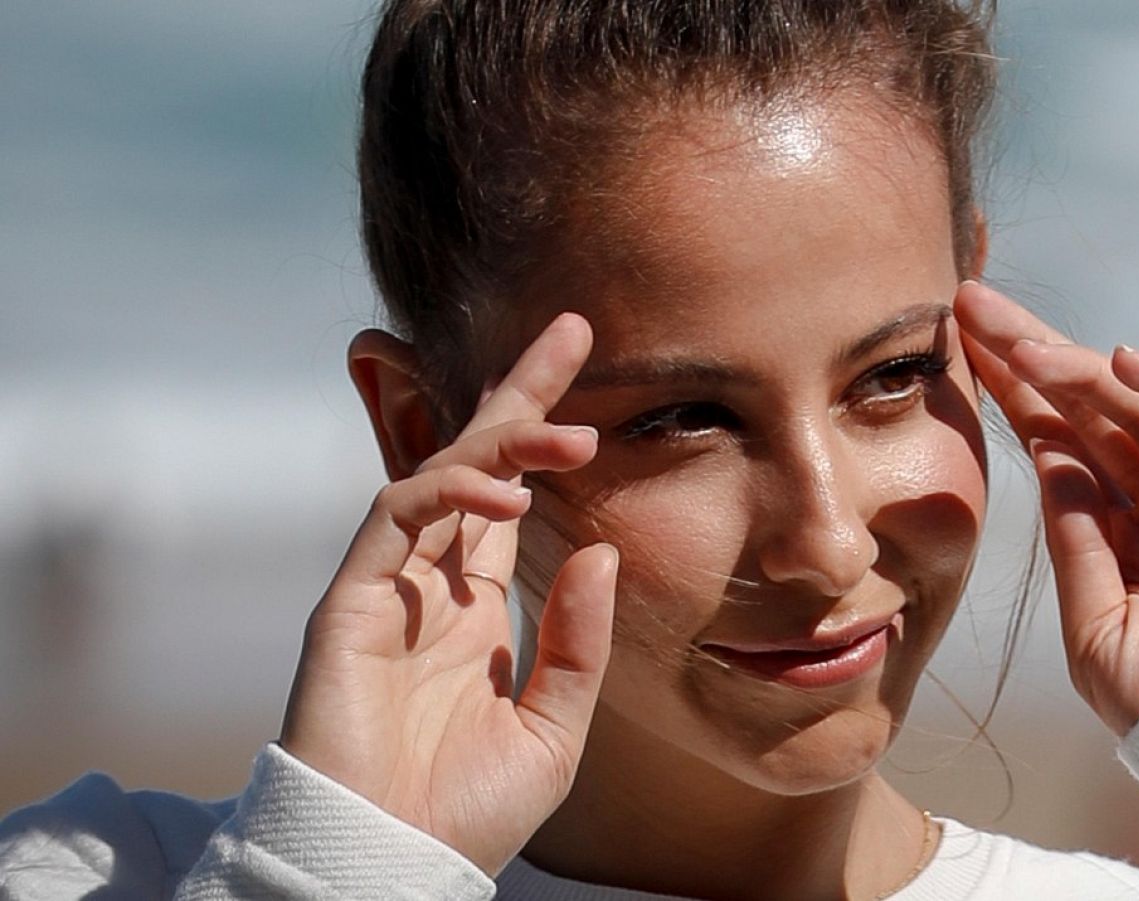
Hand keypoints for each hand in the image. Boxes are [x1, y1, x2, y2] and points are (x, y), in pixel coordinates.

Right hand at [280, 313, 616, 874]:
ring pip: (436, 475)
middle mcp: (430, 584)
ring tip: (571, 435)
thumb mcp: (555, 725)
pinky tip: (508, 497)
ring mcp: (386, 587)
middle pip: (472, 461)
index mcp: (474, 607)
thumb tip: (599, 549)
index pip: (508, 499)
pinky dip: (448, 493)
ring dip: (502, 442)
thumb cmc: (466, 810)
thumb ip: (578, 639)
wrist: (396, 864)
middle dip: (518, 394)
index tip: (591, 387)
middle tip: (572, 331)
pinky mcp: (348, 602)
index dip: (541, 440)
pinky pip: (394, 518)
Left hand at [954, 281, 1138, 734]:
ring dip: (1088, 371)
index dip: (1012, 392)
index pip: (1059, 442)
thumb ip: (1075, 540)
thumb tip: (1044, 455)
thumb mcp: (1094, 624)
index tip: (959, 344)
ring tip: (1028, 345)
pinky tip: (1122, 362)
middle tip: (977, 306)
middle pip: (1094, 410)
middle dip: (1035, 358)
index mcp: (1120, 529)